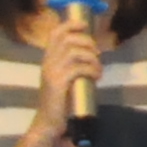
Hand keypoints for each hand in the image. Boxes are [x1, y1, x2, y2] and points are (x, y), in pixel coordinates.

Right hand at [25, 19, 104, 146]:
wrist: (49, 122)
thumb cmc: (61, 100)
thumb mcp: (66, 77)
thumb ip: (74, 63)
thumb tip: (94, 51)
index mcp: (48, 59)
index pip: (56, 33)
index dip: (71, 24)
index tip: (86, 25)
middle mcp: (48, 62)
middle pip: (68, 39)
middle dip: (88, 42)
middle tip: (97, 54)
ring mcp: (52, 72)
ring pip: (75, 52)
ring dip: (92, 58)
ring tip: (98, 69)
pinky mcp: (58, 83)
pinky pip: (79, 68)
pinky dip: (92, 70)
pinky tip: (96, 77)